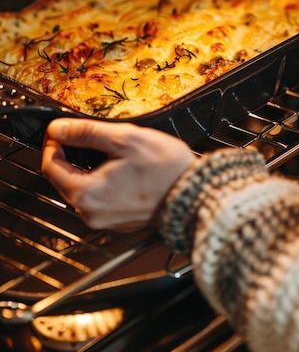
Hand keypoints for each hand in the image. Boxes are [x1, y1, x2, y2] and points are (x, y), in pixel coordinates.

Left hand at [41, 119, 195, 231]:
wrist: (195, 194)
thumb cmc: (165, 169)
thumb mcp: (124, 138)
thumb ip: (87, 132)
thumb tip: (59, 128)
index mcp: (86, 194)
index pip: (50, 166)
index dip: (53, 143)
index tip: (61, 130)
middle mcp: (91, 213)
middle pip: (65, 180)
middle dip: (71, 156)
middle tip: (86, 136)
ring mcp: (106, 221)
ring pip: (84, 190)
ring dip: (89, 169)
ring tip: (111, 151)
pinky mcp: (121, 222)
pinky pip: (102, 199)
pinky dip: (105, 183)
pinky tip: (123, 170)